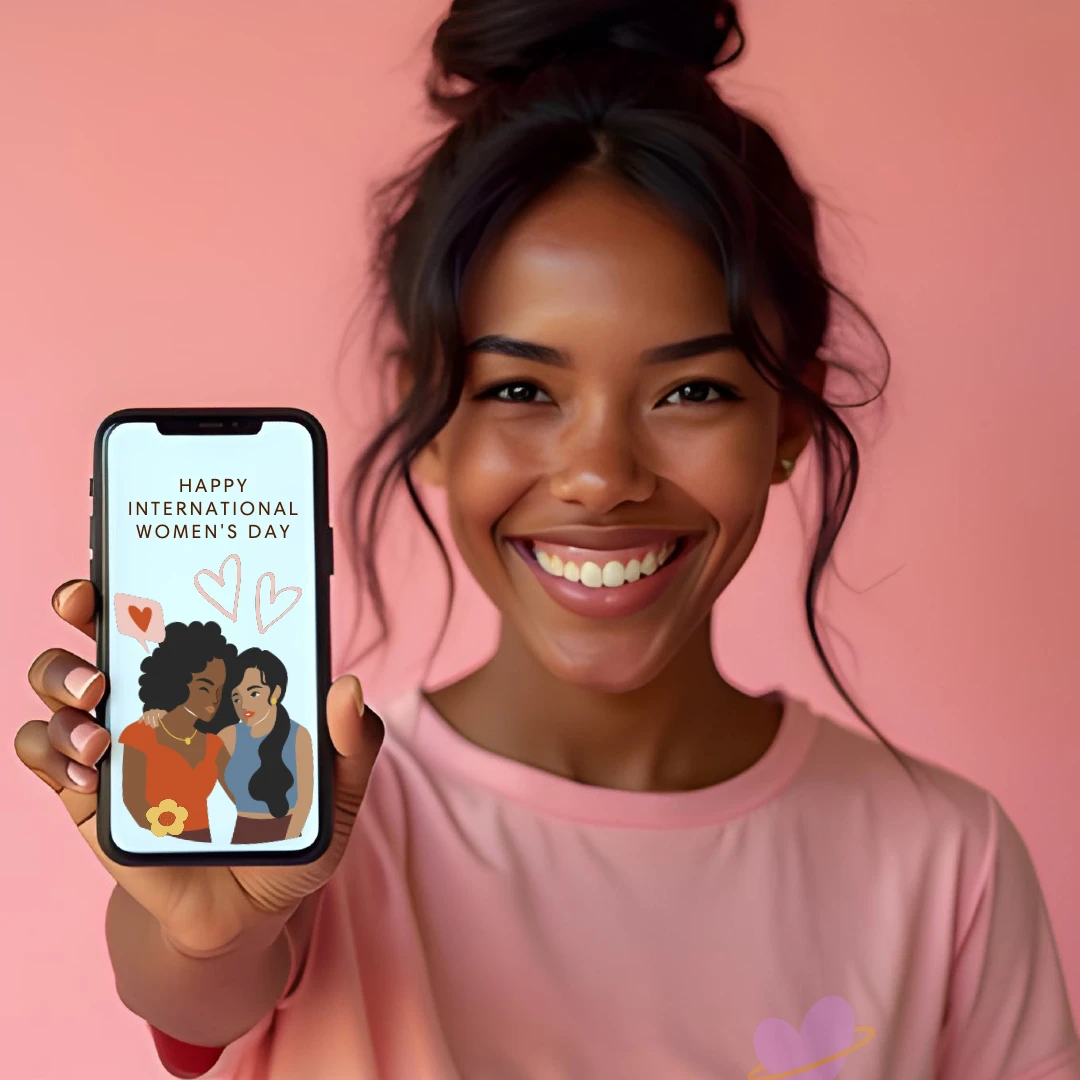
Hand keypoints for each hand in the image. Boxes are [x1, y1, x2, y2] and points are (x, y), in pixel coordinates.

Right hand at [15, 579, 384, 955]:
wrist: (246, 915)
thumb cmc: (291, 836)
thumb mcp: (336, 792)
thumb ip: (352, 744)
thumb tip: (350, 688)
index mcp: (213, 682)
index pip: (175, 615)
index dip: (146, 578)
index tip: (133, 561)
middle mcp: (155, 700)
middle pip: (98, 633)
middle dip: (82, 608)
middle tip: (90, 614)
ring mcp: (115, 745)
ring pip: (56, 690)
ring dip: (62, 687)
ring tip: (100, 728)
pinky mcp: (86, 797)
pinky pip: (42, 755)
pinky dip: (52, 752)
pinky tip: (92, 775)